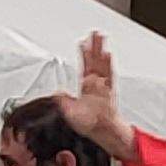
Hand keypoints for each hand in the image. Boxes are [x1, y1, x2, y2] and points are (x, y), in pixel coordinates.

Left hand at [53, 31, 126, 152]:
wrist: (103, 132)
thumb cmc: (89, 124)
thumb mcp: (69, 112)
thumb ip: (63, 101)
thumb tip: (56, 93)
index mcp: (87, 87)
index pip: (84, 66)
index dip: (83, 54)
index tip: (82, 42)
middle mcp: (96, 84)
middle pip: (94, 61)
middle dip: (94, 47)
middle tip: (94, 34)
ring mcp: (103, 86)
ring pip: (102, 64)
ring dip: (101, 50)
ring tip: (101, 38)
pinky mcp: (109, 90)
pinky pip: (109, 75)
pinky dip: (107, 65)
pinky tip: (107, 55)